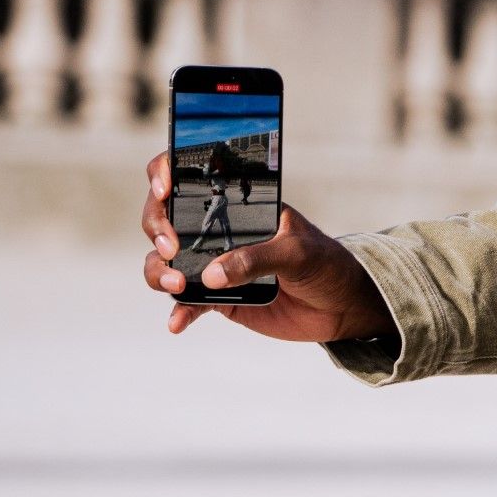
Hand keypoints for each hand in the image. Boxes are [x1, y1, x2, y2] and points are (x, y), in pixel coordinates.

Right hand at [141, 153, 394, 343]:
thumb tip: (211, 275)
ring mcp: (213, 263)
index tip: (165, 189)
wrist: (340, 306)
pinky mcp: (219, 297)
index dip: (165, 173)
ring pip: (165, 261)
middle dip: (156, 228)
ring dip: (158, 272)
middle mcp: (218, 229)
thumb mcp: (297, 252)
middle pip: (163, 217)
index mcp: (237, 202)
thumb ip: (257, 259)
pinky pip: (188, 303)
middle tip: (172, 249)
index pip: (189, 175)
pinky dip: (179, 312)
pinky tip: (177, 323)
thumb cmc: (325, 263)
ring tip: (176, 288)